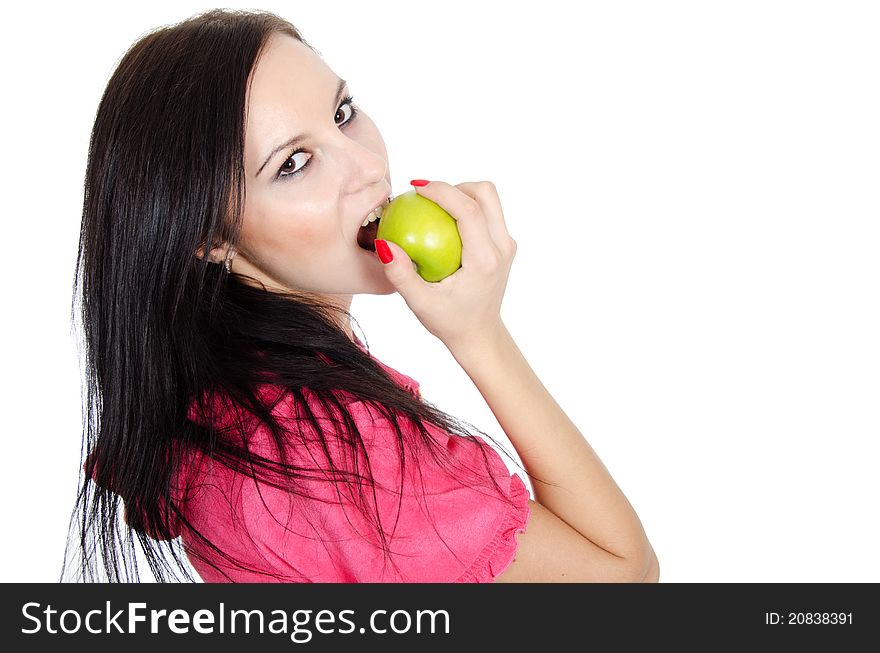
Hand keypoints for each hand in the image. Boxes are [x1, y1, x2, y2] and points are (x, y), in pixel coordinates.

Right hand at [376, 180, 516, 352]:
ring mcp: (506, 245)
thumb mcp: (420, 304)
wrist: (479, 335)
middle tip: (426, 196)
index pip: (469, 210)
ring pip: (489, 199)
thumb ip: (401, 275)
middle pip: (486, 194)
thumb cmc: (449, 321)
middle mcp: (501, 247)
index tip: (417, 187)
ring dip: (462, 193)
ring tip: (434, 206)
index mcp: (484, 260)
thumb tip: (385, 245)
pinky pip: (487, 213)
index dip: (443, 190)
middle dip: (455, 185)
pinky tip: (442, 220)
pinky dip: (465, 206)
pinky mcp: (503, 245)